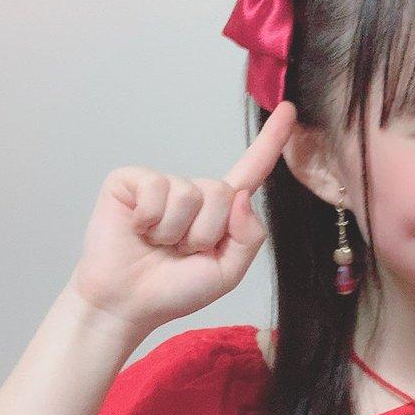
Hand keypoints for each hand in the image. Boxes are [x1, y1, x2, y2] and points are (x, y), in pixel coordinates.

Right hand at [65, 101, 297, 342]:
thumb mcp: (227, 272)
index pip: (251, 171)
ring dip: (175, 231)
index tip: (287, 109)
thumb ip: (249, 238)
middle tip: (180, 251)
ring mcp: (161, 185)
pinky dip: (150, 219)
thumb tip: (243, 197)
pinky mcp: (130, 182)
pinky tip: (138, 230)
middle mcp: (192, 192)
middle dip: (205, 232)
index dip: (270, 141)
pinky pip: (157, 190)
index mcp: (220, 213)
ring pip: (190, 194)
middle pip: (223, 193)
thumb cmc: (173, 291)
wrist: (127, 305)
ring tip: (158, 244)